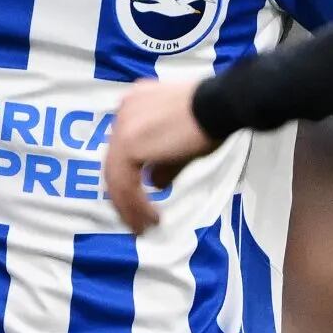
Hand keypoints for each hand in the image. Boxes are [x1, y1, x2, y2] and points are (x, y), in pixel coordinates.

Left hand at [100, 80, 213, 231]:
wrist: (218, 105)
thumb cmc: (210, 118)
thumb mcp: (182, 145)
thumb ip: (163, 164)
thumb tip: (155, 183)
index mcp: (135, 107)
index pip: (122, 151)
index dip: (127, 180)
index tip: (137, 202)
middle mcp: (124, 113)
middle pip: (114, 165)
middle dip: (124, 198)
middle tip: (135, 221)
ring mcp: (123, 126)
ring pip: (116, 178)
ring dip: (129, 207)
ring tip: (143, 226)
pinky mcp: (128, 144)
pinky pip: (126, 183)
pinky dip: (135, 205)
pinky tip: (148, 218)